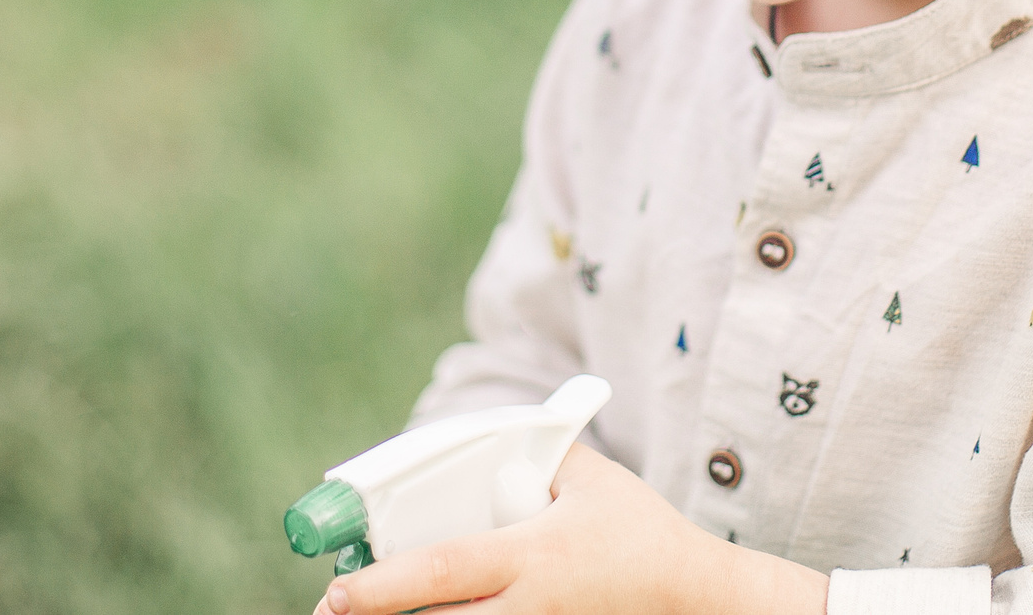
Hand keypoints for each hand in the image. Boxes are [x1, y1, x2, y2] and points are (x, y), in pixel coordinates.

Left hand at [317, 443, 827, 614]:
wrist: (698, 599)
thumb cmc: (643, 534)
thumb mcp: (592, 480)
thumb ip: (538, 452)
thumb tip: (485, 435)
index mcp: (535, 556)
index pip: (443, 571)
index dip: (383, 584)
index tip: (336, 589)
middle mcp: (530, 609)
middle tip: (334, 609)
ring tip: (376, 608)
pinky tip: (427, 611)